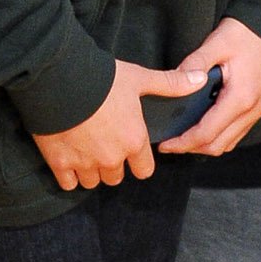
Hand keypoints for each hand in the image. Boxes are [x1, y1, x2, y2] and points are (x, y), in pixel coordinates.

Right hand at [31, 57, 208, 192]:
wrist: (59, 79)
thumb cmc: (102, 79)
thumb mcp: (139, 78)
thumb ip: (170, 84)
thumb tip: (202, 78)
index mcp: (133, 141)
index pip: (144, 169)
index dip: (139, 160)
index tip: (130, 149)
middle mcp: (112, 158)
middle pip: (117, 177)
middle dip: (113, 164)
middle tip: (104, 145)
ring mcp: (85, 163)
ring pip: (93, 181)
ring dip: (91, 171)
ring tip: (85, 151)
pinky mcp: (60, 163)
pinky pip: (69, 183)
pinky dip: (68, 174)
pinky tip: (67, 158)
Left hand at [158, 16, 260, 158]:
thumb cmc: (248, 33)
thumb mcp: (216, 43)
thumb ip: (194, 64)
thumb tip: (174, 80)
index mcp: (240, 98)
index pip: (207, 133)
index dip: (183, 143)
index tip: (166, 144)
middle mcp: (252, 110)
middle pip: (219, 145)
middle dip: (192, 148)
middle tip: (171, 144)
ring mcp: (259, 110)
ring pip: (230, 142)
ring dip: (207, 144)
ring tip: (185, 136)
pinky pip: (239, 131)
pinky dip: (221, 135)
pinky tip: (206, 124)